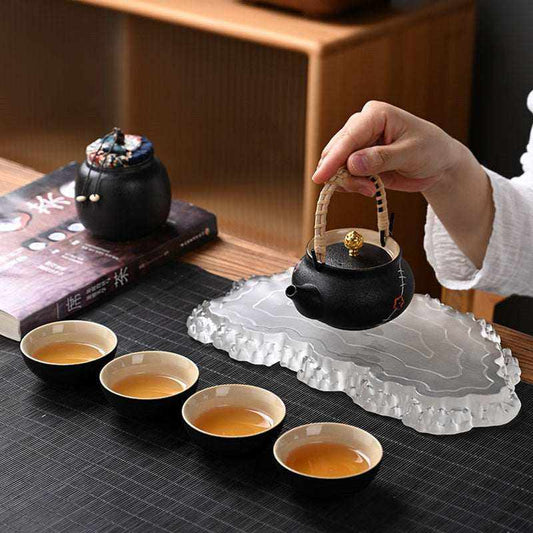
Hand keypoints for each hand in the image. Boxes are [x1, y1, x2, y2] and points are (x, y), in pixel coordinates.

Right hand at [312, 101, 471, 196]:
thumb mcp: (411, 153)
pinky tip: (370, 188)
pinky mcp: (358, 161)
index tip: (321, 177)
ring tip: (372, 189)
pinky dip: (352, 186)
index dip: (334, 159)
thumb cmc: (431, 150)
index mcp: (375, 115)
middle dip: (344, 174)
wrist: (439, 164)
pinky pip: (343, 176)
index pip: (349, 137)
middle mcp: (361, 126)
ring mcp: (358, 145)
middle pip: (336, 152)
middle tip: (366, 188)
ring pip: (336, 166)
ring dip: (349, 182)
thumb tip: (353, 163)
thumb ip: (382, 158)